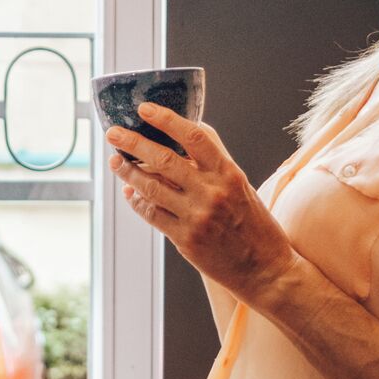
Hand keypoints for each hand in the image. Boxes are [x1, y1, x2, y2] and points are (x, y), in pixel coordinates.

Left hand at [108, 105, 295, 301]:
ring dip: (128, 172)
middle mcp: (212, 192)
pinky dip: (137, 201)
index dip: (167, 119)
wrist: (265, 269)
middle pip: (164, 159)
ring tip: (116, 162)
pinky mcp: (185, 240)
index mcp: (228, 173)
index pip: (195, 137)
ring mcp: (197, 217)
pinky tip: (130, 193)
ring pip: (151, 187)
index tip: (145, 109)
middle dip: (133, 143)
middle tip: (113, 133)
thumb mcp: (242, 185)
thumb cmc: (255, 224)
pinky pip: (152, 214)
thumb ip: (216, 161)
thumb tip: (192, 131)